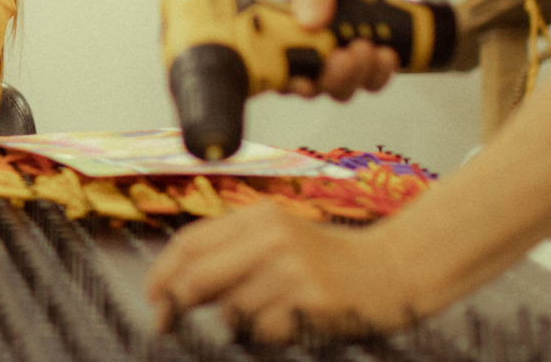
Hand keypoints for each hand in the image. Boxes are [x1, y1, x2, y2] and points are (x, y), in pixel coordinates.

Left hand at [147, 203, 425, 341]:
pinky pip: (266, 329)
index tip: (152, 298)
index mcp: (260, 216)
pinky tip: (294, 322)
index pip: (191, 242)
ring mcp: (293, 267)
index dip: (163, 273)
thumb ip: (234, 254)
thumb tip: (177, 287)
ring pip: (232, 310)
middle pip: (198, 276)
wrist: (397, 267)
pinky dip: (269, 334)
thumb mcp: (281, 239)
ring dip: (238, 323)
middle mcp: (273, 236)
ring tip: (272, 314)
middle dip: (177, 304)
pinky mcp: (312, 298)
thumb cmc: (332, 260)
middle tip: (168, 323)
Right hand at [287, 0, 402, 100]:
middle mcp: (319, 43)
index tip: (301, 81)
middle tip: (343, 57)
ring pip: (342, 88)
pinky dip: (380, 74)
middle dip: (329, 77)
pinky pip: (373, 82)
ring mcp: (347, 54)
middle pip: (311, 82)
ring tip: (368, 48)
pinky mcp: (376, 61)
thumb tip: (306, 21)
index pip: (276, 61)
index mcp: (296, 21)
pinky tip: (387, 54)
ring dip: (355, 76)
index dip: (283, 78)